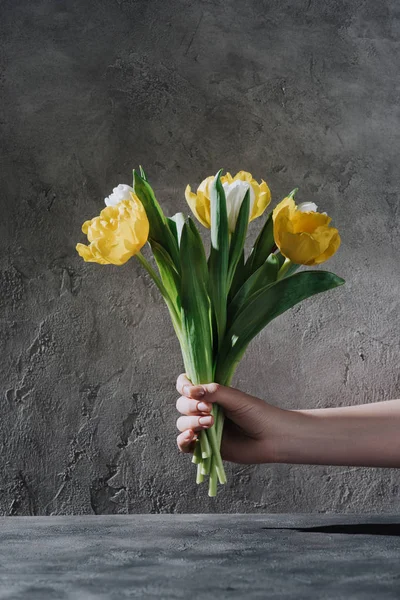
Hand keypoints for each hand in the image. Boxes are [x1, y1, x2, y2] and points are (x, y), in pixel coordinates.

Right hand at [175, 373, 293, 463]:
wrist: (272, 438)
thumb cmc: (257, 414)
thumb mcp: (235, 398)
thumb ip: (214, 392)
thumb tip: (192, 390)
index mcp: (210, 394)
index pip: (186, 385)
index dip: (183, 386)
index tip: (191, 390)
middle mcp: (204, 410)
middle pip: (182, 405)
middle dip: (190, 406)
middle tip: (208, 409)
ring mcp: (203, 429)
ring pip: (182, 424)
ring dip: (190, 422)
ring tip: (209, 423)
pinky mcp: (204, 447)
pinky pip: (185, 445)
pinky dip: (183, 440)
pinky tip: (191, 437)